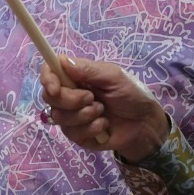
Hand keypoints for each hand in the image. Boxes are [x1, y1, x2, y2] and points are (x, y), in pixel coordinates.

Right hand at [40, 56, 168, 162]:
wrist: (146, 124)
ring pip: (59, 117)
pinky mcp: (78, 134)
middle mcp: (70, 94)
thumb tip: (61, 59)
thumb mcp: (114, 77)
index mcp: (76, 77)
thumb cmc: (132, 94)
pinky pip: (72, 133)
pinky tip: (104, 125)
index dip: (47, 79)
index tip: (55, 88)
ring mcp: (72, 116)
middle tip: (92, 98)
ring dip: (84, 115)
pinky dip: (91, 129)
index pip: (50, 73)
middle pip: (49, 97)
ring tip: (102, 112)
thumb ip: (88, 69)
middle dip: (70, 100)